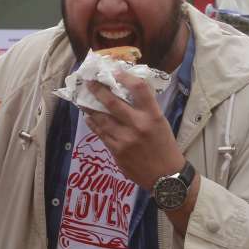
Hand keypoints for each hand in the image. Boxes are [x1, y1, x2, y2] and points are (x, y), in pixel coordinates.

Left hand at [83, 72, 183, 190]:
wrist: (165, 176)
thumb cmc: (164, 146)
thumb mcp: (161, 123)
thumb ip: (146, 108)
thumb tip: (127, 91)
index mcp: (153, 116)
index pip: (139, 88)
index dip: (125, 77)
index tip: (115, 71)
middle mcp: (138, 125)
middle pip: (112, 102)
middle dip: (98, 89)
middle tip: (89, 81)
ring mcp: (125, 139)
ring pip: (101, 118)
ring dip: (90, 107)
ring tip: (83, 99)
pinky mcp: (116, 151)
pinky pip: (100, 133)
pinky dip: (94, 123)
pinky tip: (90, 118)